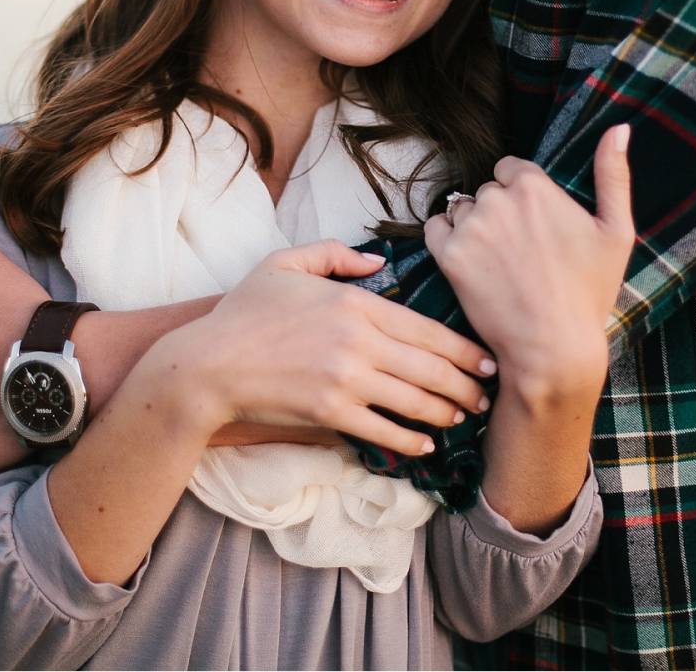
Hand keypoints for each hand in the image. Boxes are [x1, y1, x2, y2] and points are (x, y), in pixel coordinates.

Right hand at [156, 240, 497, 456]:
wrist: (208, 363)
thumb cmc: (244, 313)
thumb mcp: (284, 263)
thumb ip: (335, 254)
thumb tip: (378, 260)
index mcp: (353, 302)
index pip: (425, 328)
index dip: (464, 348)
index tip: (487, 359)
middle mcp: (357, 341)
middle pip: (431, 367)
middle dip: (467, 384)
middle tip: (487, 395)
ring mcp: (345, 379)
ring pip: (415, 400)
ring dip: (446, 412)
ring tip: (463, 417)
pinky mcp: (330, 413)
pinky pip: (383, 429)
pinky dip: (410, 438)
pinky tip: (426, 442)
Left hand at [424, 124, 633, 533]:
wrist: (552, 348)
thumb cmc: (588, 294)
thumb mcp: (616, 232)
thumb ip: (614, 174)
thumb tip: (620, 127)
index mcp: (536, 186)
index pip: (511, 169)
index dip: (522, 196)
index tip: (534, 227)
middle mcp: (498, 199)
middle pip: (487, 189)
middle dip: (499, 212)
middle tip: (519, 251)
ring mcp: (471, 227)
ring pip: (461, 208)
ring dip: (472, 226)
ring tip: (497, 262)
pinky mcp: (449, 256)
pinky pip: (434, 229)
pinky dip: (445, 240)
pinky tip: (469, 263)